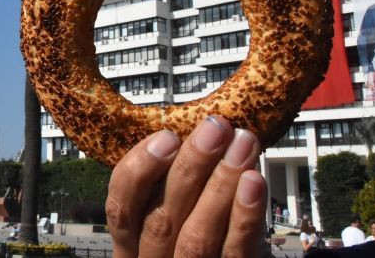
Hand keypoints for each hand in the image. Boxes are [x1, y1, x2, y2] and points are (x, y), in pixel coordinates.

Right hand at [106, 116, 266, 257]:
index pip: (120, 208)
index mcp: (131, 245)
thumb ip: (170, 190)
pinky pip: (235, 252)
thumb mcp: (171, 219)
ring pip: (197, 236)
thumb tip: (193, 134)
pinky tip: (253, 180)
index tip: (167, 136)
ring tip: (242, 144)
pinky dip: (245, 215)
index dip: (139, 170)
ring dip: (220, 183)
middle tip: (214, 128)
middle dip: (189, 166)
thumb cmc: (195, 241)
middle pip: (161, 218)